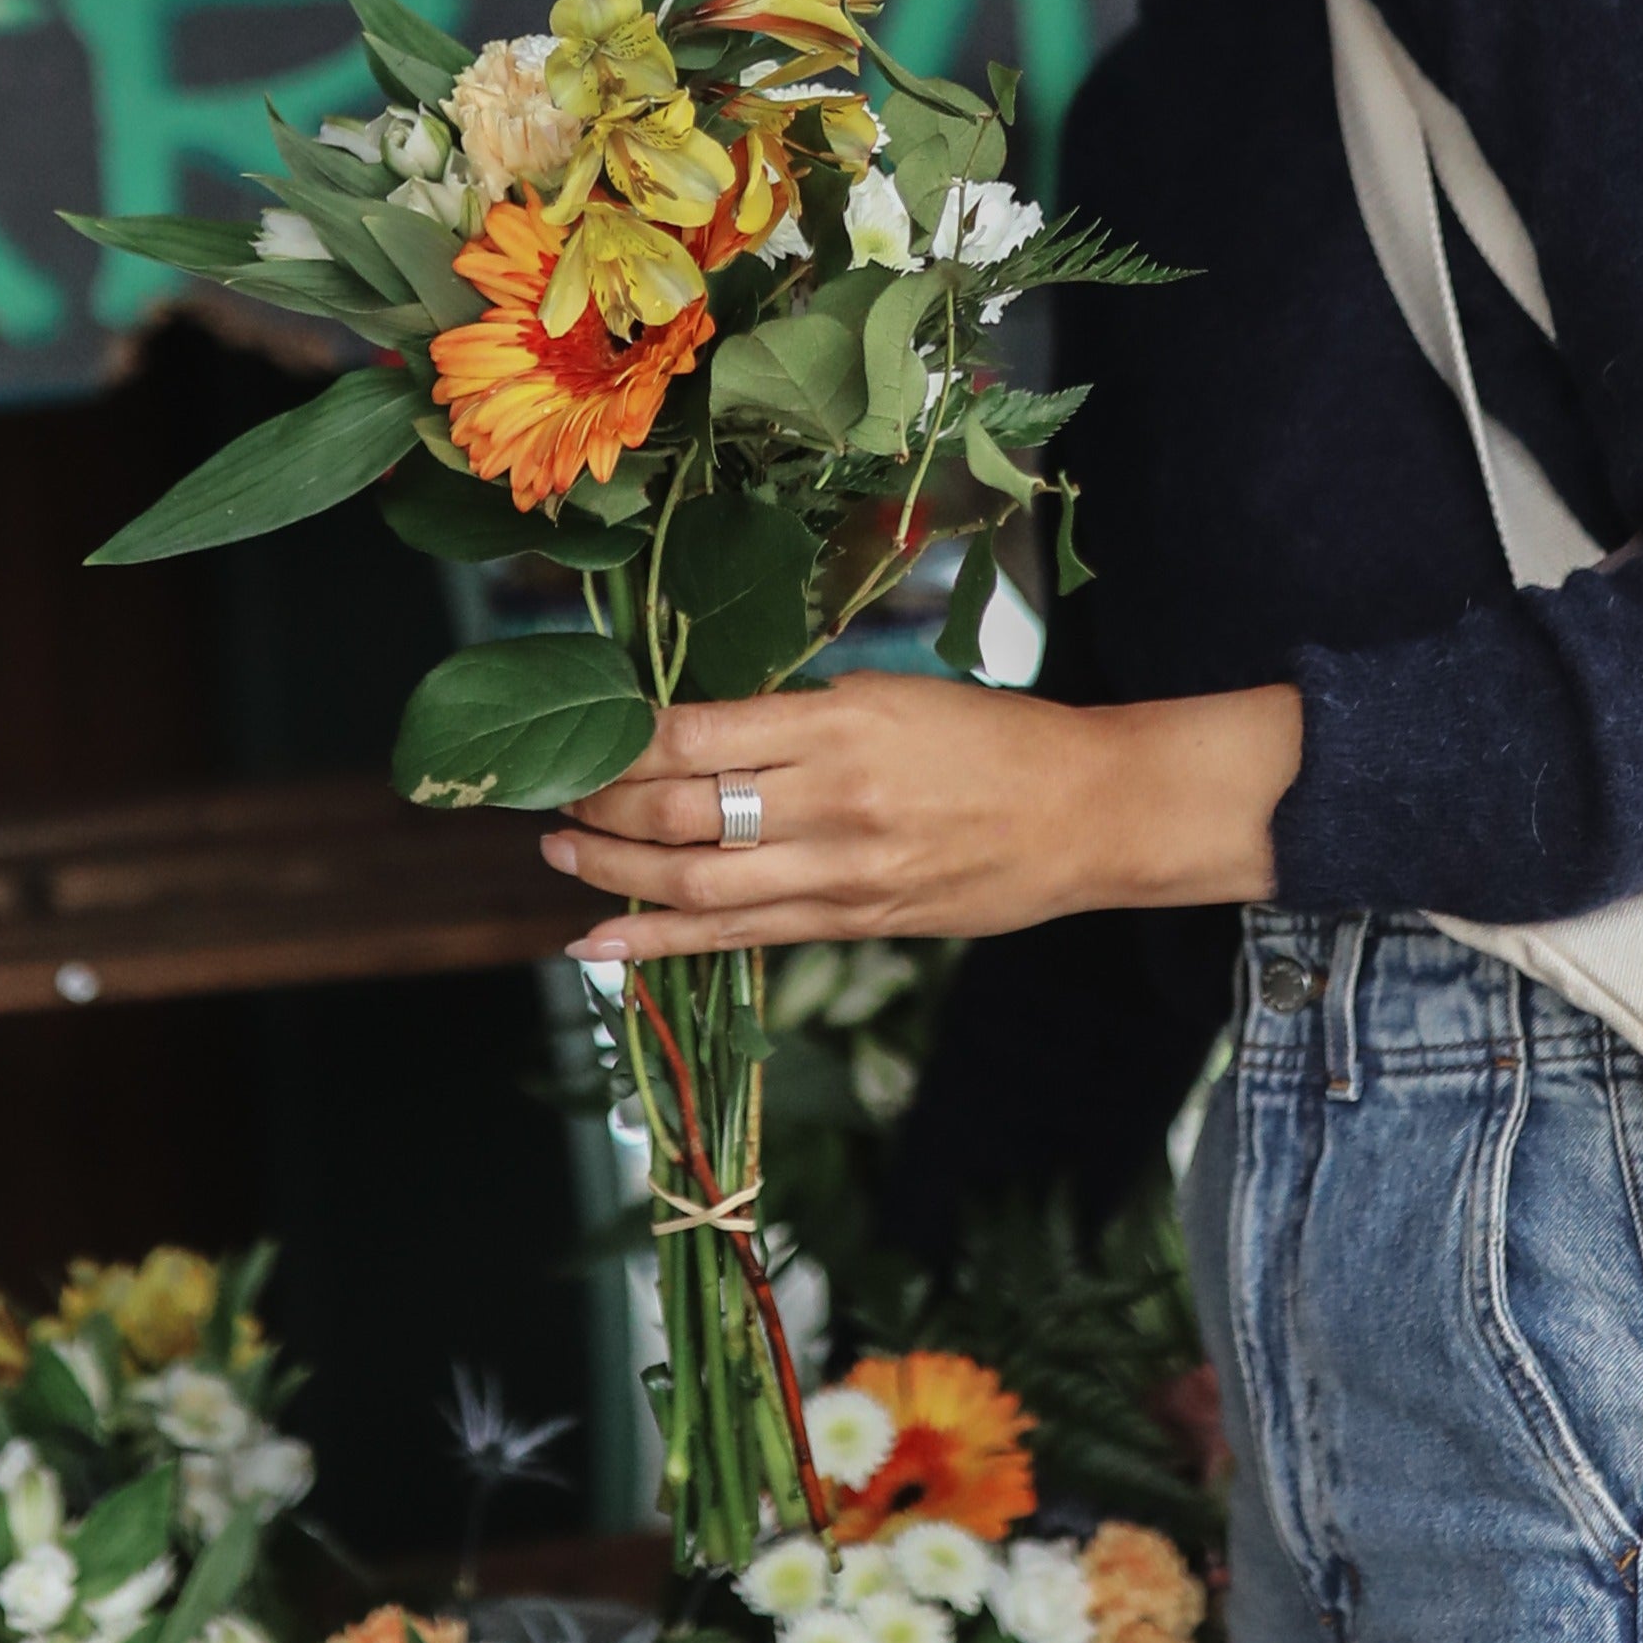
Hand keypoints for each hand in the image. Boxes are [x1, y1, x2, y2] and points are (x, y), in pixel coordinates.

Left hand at [542, 673, 1300, 961]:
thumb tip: (685, 728)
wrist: (1089, 813)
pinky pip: (735, 939)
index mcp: (840, 722)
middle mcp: (832, 799)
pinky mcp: (853, 924)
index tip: (578, 729)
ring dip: (613, 869)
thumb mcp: (889, 697)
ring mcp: (841, 872)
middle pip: (681, 808)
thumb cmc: (991, 739)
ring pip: (694, 881)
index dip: (619, 738)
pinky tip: (597, 943)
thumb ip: (791, 718)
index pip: (693, 732)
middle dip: (601, 802)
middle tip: (552, 789)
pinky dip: (658, 945)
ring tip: (561, 852)